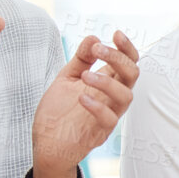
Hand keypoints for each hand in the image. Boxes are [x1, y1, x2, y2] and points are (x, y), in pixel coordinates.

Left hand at [30, 31, 141, 177]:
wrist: (45, 144)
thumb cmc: (58, 113)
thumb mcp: (66, 79)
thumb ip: (80, 59)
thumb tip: (94, 38)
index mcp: (107, 83)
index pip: (128, 62)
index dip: (127, 48)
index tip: (115, 34)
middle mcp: (111, 98)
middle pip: (132, 74)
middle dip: (118, 58)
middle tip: (98, 50)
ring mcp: (108, 115)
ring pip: (126, 96)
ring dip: (108, 82)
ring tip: (86, 76)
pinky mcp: (100, 132)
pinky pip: (110, 119)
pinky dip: (97, 106)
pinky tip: (80, 98)